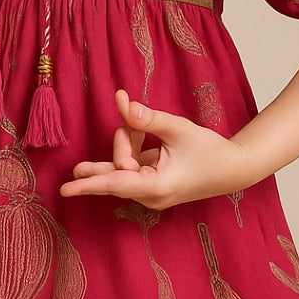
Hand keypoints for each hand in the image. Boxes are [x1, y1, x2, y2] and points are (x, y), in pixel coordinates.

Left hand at [59, 88, 249, 208]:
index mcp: (156, 186)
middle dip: (118, 146)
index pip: (115, 183)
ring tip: (140, 126)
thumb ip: (147, 118)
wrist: (233, 169)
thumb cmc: (209, 151)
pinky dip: (134, 149)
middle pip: (116, 170)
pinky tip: (142, 134)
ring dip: (129, 143)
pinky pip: (131, 166)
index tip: (65, 189)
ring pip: (122, 166)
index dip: (89, 184)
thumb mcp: (178, 129)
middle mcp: (150, 196)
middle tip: (96, 152)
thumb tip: (123, 102)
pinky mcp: (150, 187)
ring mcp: (150, 194)